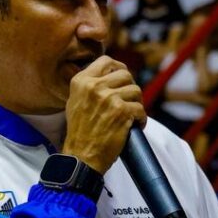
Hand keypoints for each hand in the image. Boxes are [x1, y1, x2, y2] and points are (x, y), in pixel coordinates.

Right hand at [62, 56, 145, 174]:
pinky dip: (141, 119)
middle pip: (125, 74)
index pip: (106, 61)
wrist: (81, 156)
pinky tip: (134, 125)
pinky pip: (141, 109)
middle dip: (130, 88)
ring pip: (136, 91)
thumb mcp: (75, 101)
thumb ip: (90, 85)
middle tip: (129, 101)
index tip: (123, 78)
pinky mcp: (122, 112)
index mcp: (81, 81)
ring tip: (131, 115)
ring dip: (137, 104)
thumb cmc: (80, 132)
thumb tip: (110, 74)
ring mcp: (108, 98)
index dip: (119, 68)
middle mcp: (94, 86)